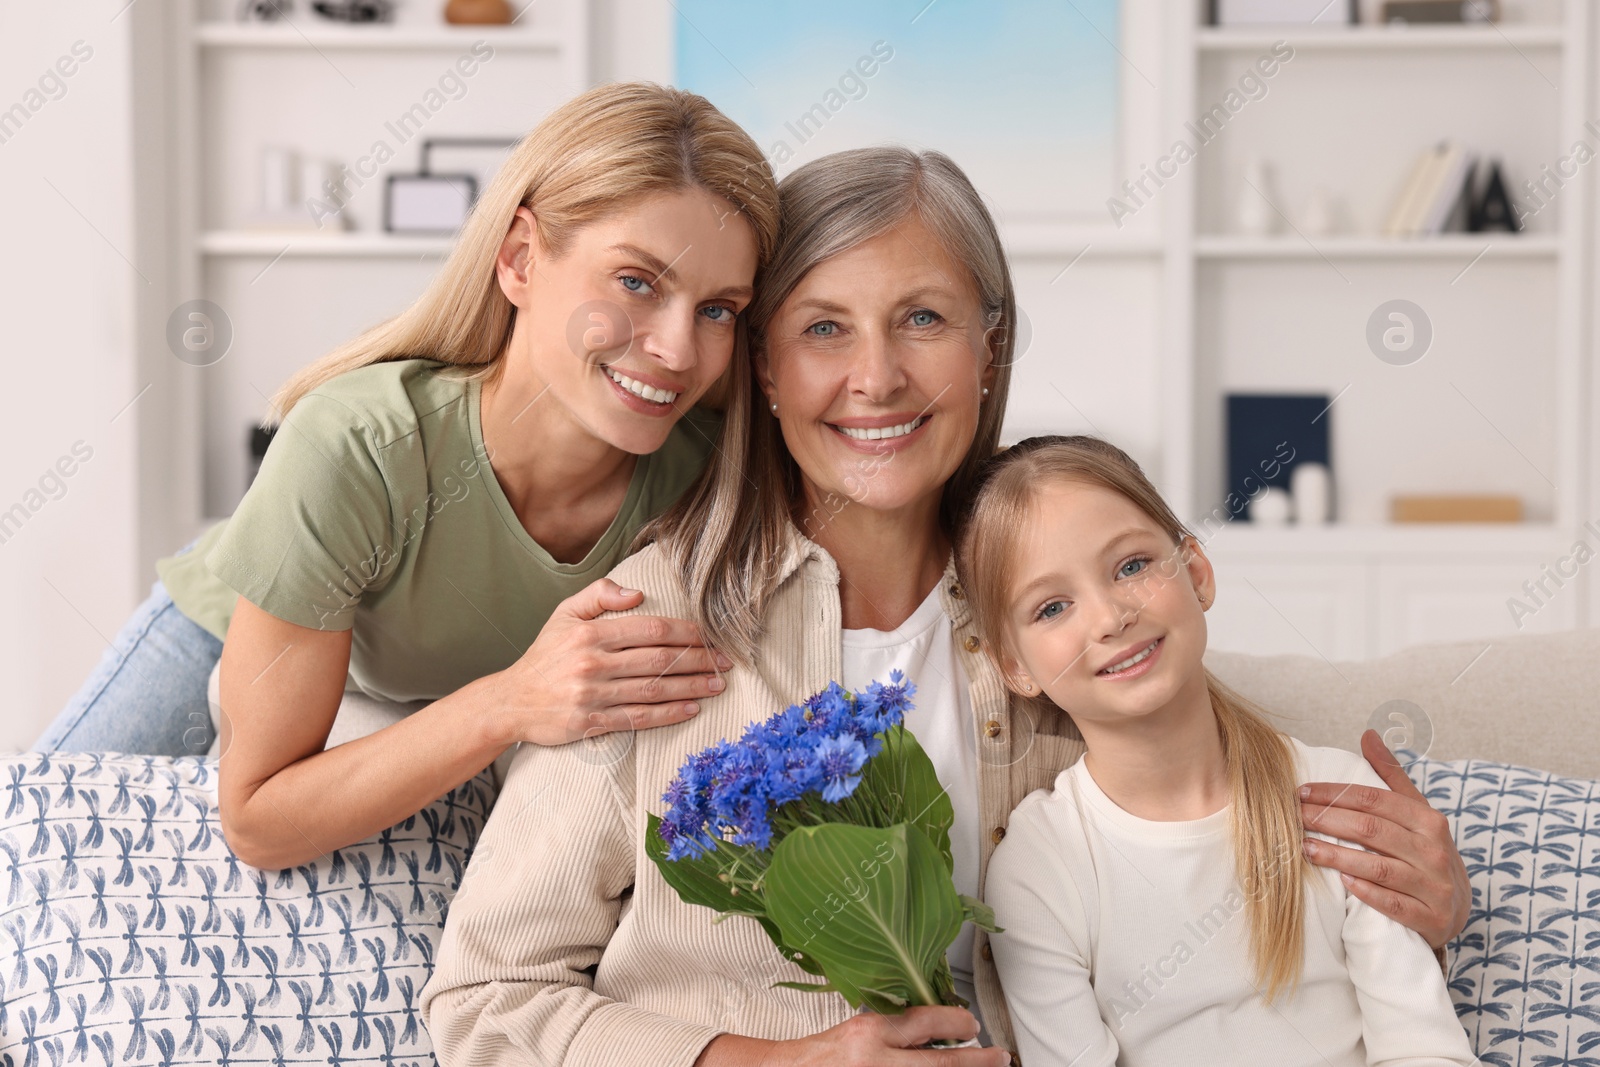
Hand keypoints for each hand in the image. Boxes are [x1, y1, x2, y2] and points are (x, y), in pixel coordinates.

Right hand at [488, 578, 730, 746]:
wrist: (511, 701)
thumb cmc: (544, 656)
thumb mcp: (564, 613)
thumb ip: (599, 595)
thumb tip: (638, 593)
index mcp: (590, 634)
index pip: (649, 629)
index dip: (684, 632)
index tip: (708, 635)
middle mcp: (593, 664)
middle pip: (658, 659)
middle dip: (697, 660)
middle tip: (725, 661)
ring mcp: (593, 695)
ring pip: (653, 689)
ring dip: (691, 687)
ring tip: (717, 685)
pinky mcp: (591, 723)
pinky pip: (638, 718)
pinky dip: (668, 714)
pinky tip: (691, 709)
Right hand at [700, 1007, 1007, 1066]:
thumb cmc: (822, 1055)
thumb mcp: (858, 1028)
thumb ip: (895, 1029)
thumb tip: (939, 1033)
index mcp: (870, 1033)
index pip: (926, 1022)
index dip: (956, 1022)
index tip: (972, 1024)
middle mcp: (876, 1061)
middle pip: (941, 1064)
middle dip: (977, 1062)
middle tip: (1000, 1058)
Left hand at [1298, 728, 1470, 948]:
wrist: (1455, 908)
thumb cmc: (1426, 852)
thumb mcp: (1416, 812)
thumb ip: (1391, 775)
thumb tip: (1368, 734)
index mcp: (1428, 820)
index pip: (1374, 800)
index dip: (1334, 794)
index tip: (1301, 792)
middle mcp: (1434, 850)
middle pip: (1371, 829)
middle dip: (1327, 820)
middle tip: (1293, 816)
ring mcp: (1434, 886)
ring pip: (1378, 866)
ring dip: (1337, 855)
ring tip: (1304, 847)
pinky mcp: (1430, 918)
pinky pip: (1392, 903)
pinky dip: (1366, 891)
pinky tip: (1341, 881)